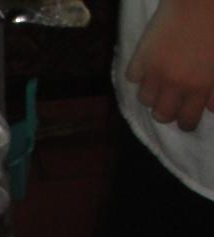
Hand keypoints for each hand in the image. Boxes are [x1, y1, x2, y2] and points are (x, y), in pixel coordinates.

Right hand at [126, 0, 213, 130]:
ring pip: (144, 100)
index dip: (187, 123)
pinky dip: (140, 75)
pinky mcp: (140, 58)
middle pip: (162, 115)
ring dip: (153, 95)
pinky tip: (149, 66)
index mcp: (199, 87)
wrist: (198, 0)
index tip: (187, 119)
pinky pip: (133, 77)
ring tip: (160, 84)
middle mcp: (174, 85)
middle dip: (168, 112)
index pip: (187, 121)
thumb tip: (209, 107)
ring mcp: (154, 72)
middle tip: (173, 103)